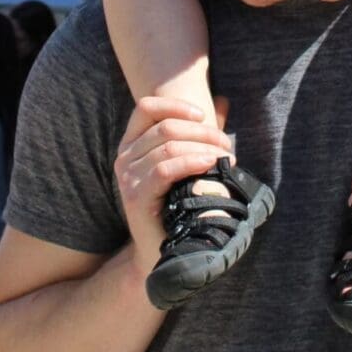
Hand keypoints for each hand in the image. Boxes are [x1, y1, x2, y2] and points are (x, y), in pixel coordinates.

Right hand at [112, 97, 233, 279]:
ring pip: (168, 147)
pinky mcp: (136, 197)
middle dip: (202, 131)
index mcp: (131, 143)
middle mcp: (124, 157)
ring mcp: (127, 177)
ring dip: (203, 147)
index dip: (175, 105)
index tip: (203, 115)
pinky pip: (164, 170)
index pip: (146, 108)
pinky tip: (209, 164)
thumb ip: (200, 133)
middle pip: (165, 127)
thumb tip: (224, 101)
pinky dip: (190, 162)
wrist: (165, 250)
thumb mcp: (186, 163)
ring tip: (225, 158)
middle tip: (227, 144)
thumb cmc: (179, 202)